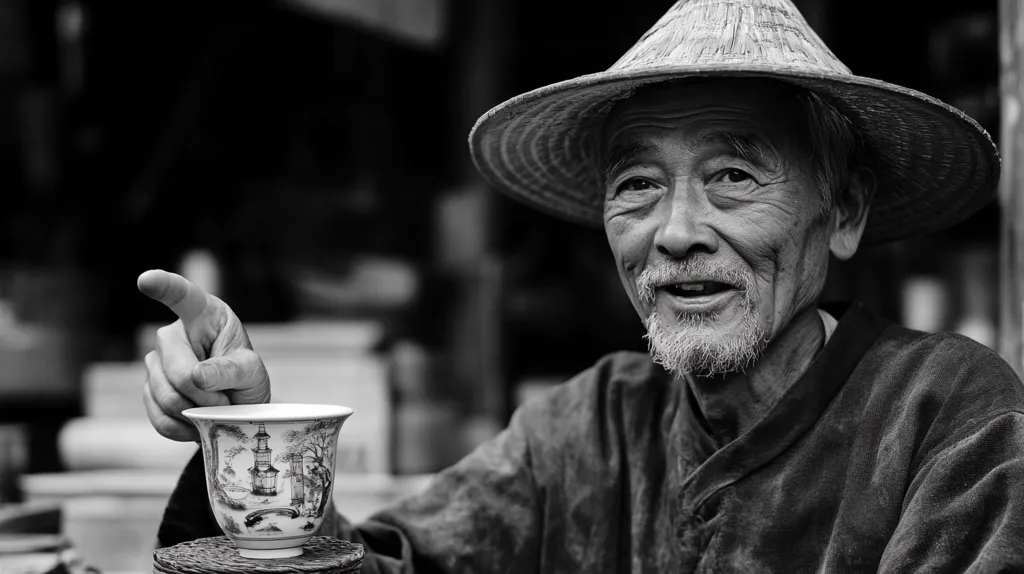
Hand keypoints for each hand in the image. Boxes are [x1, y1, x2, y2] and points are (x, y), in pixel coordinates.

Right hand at [137, 269, 270, 441]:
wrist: (237, 409)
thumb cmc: (247, 379)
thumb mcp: (252, 372)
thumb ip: (229, 371)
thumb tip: (196, 376)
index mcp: (204, 315)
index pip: (182, 295)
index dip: (164, 286)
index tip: (146, 280)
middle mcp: (173, 335)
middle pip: (176, 369)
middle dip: (204, 394)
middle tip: (226, 400)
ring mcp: (156, 363)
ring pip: (165, 396)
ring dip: (196, 413)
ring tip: (216, 410)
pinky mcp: (149, 391)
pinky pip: (160, 418)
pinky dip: (183, 428)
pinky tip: (197, 423)